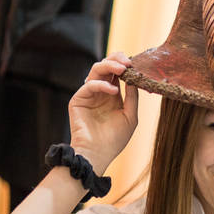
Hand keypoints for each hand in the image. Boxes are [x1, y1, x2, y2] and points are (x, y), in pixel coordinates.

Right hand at [68, 52, 138, 173]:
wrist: (99, 154)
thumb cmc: (115, 139)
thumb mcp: (130, 116)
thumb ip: (133, 97)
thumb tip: (136, 78)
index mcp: (112, 95)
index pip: (116, 72)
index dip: (124, 65)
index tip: (135, 63)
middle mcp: (100, 92)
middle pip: (105, 67)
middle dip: (116, 60)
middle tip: (127, 61)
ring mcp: (88, 94)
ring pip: (95, 70)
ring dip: (109, 66)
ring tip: (122, 69)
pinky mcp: (78, 100)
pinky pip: (89, 85)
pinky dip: (102, 85)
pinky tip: (114, 91)